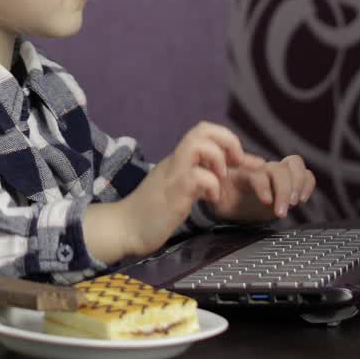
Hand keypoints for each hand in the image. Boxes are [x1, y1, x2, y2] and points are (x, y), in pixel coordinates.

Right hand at [114, 122, 251, 257]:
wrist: (124, 229)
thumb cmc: (151, 213)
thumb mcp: (180, 189)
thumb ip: (198, 179)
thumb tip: (222, 173)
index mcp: (178, 160)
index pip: (203, 131)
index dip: (225, 138)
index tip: (235, 160)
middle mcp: (175, 162)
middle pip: (203, 129)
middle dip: (227, 140)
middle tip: (235, 163)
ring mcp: (173, 175)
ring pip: (199, 145)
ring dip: (218, 158)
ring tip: (221, 178)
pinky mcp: (174, 192)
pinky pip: (199, 177)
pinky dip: (213, 186)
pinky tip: (210, 200)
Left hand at [209, 154, 315, 222]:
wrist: (228, 205)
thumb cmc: (218, 197)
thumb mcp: (210, 192)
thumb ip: (210, 186)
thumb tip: (211, 185)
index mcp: (243, 170)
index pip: (259, 172)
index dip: (264, 185)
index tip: (265, 202)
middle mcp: (261, 169)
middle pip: (280, 169)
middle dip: (283, 190)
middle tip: (280, 211)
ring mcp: (276, 175)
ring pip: (295, 165)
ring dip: (298, 184)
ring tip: (294, 203)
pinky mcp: (289, 185)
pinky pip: (306, 175)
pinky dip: (308, 184)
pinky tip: (302, 198)